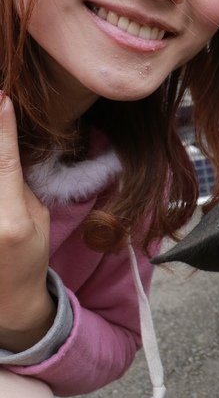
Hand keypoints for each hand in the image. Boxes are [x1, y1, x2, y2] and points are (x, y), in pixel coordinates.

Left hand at [0, 95, 54, 351]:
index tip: (2, 98)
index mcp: (11, 221)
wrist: (5, 299)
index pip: (4, 162)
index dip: (3, 127)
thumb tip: (4, 147)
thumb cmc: (28, 255)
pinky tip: (3, 181)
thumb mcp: (37, 217)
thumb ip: (15, 183)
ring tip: (4, 162)